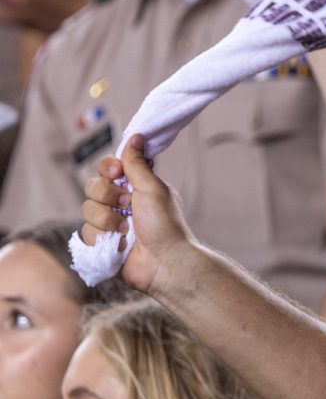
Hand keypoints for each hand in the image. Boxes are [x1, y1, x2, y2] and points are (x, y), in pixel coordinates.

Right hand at [79, 135, 194, 295]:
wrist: (165, 261)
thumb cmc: (165, 225)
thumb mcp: (153, 188)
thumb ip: (138, 164)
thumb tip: (136, 136)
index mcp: (135, 188)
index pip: (107, 168)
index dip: (107, 169)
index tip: (117, 173)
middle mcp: (120, 204)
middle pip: (92, 186)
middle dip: (107, 195)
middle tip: (127, 205)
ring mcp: (110, 223)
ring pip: (87, 209)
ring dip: (107, 219)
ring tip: (127, 230)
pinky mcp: (102, 243)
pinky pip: (86, 232)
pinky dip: (104, 237)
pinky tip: (121, 244)